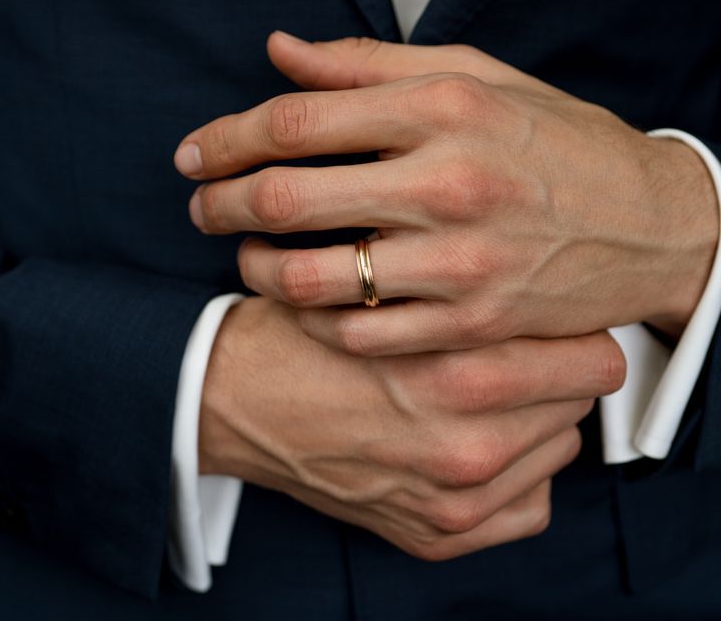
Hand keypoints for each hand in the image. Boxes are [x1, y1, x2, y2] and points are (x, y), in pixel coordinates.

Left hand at [175, 34, 716, 354]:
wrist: (647, 223)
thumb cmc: (556, 141)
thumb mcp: (476, 78)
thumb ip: (370, 64)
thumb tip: (279, 51)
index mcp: (442, 108)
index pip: (295, 121)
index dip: (226, 137)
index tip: (194, 155)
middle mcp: (447, 183)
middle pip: (286, 198)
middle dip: (219, 203)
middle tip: (198, 206)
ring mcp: (460, 261)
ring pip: (312, 277)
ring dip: (256, 268)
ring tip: (245, 257)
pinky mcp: (472, 324)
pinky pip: (360, 332)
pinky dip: (314, 318)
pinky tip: (306, 299)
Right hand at [199, 296, 624, 559]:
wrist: (236, 400)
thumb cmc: (305, 338)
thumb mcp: (388, 294)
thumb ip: (475, 303)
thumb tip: (546, 305)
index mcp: (459, 374)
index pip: (595, 359)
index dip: (570, 332)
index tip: (551, 322)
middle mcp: (468, 447)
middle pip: (580, 403)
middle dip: (552, 371)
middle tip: (512, 352)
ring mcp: (455, 502)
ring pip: (559, 449)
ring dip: (533, 421)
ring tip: (484, 397)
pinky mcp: (437, 536)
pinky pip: (530, 504)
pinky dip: (516, 475)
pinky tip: (476, 443)